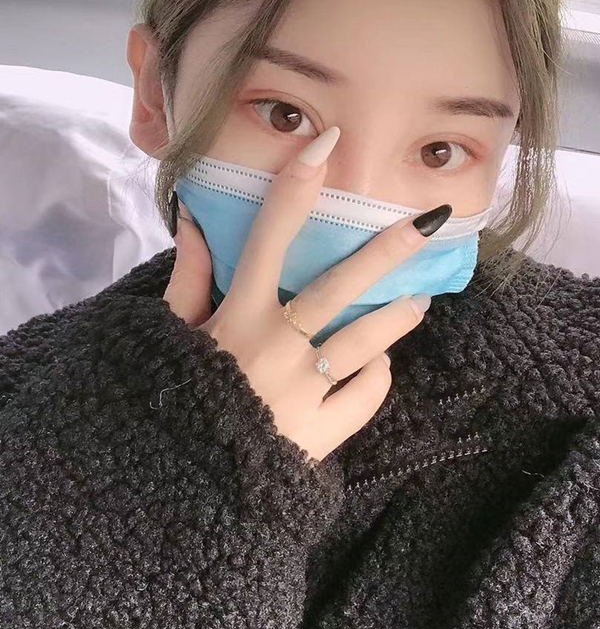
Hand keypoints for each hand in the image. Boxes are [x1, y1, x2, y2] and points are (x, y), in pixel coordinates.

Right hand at [164, 138, 441, 463]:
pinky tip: (376, 365)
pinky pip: (364, 395)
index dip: (296, 188)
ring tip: (419, 300)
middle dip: (387, 248)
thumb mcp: (171, 335)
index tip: (326, 143)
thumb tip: (194, 218)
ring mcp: (303, 391)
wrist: (176, 485)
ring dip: (398, 317)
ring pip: (367, 342)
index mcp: (236, 318)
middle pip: (340, 286)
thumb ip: (188, 278)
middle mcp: (275, 347)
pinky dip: (374, 378)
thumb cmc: (172, 397)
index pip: (268, 239)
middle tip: (431, 220)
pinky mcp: (321, 433)